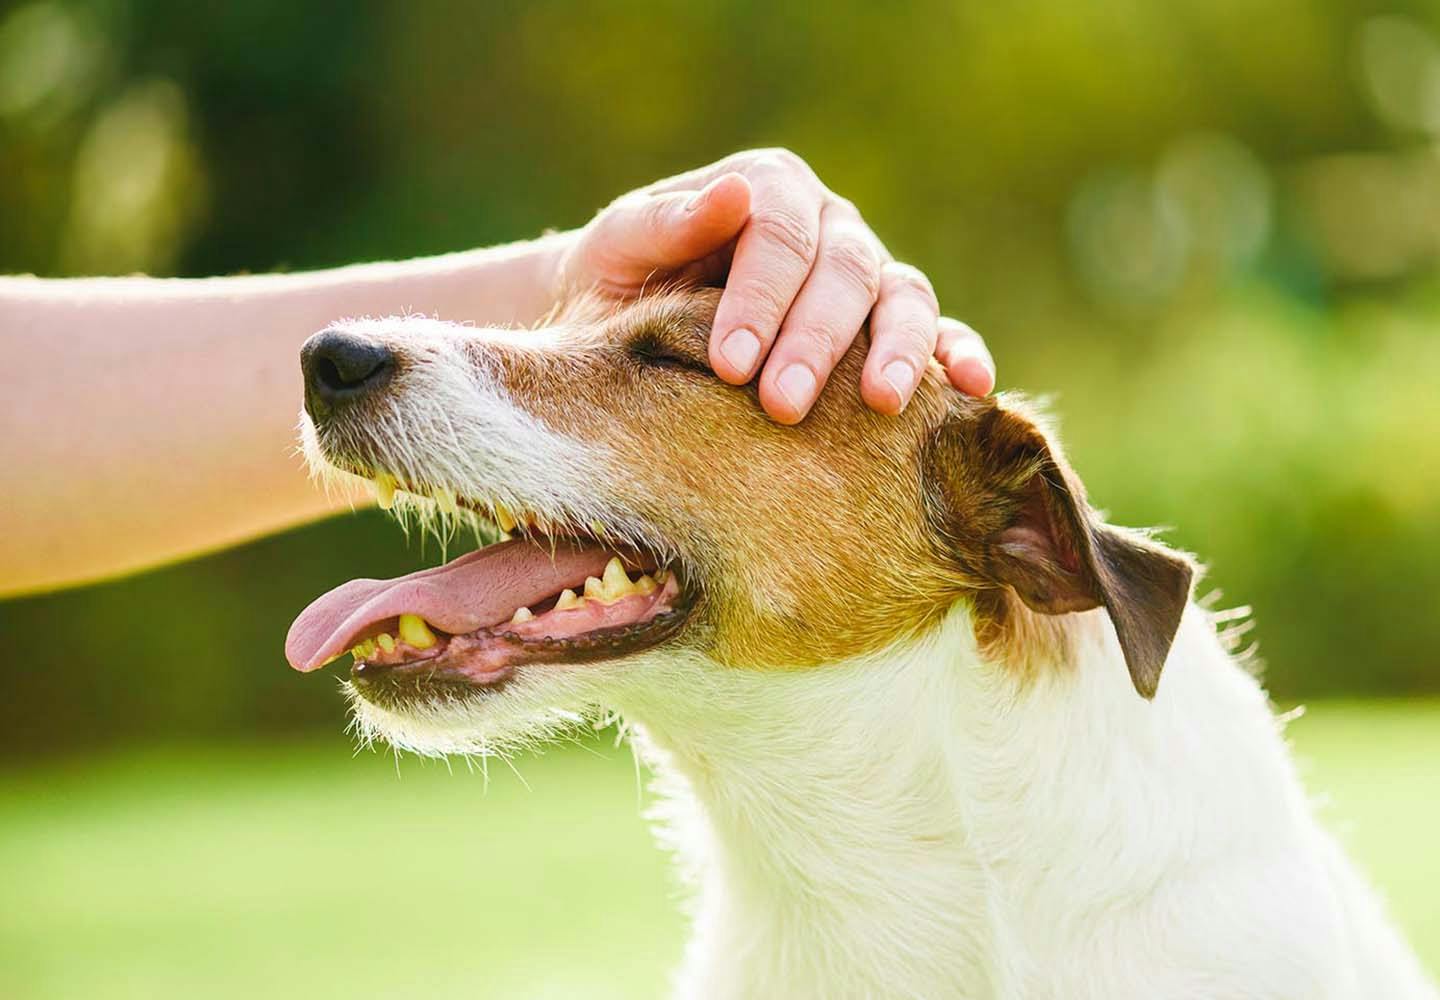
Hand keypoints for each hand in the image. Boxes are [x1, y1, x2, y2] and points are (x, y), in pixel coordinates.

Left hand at [553, 149, 994, 421]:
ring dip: (899, 350)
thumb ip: (663, 222)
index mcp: (768, 187)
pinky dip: (960, 355)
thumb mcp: (617, 249)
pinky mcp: (890, 328)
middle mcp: (828, 224)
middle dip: (815, 341)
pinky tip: (974, 390)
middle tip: (781, 405)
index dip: (762, 296)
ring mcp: (866, 274)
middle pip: (844, 271)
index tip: (731, 363)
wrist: (624, 322)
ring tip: (884, 403)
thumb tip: (731, 195)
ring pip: (903, 296)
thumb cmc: (616, 284)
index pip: (781, 232)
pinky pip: (938, 334)